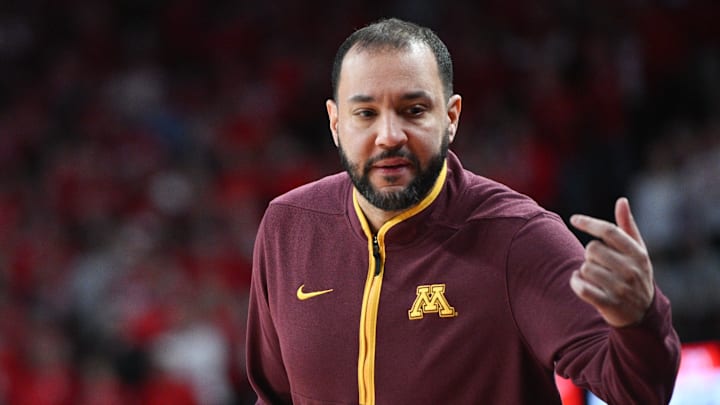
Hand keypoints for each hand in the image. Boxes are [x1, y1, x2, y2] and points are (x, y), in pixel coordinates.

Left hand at [569, 197, 654, 327]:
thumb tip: (622, 200)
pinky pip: (582, 288)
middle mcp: (631, 270)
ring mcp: (621, 288)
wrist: (643, 314)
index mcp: (638, 254)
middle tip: (598, 264)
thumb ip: (627, 226)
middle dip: (590, 254)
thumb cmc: (636, 274)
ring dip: (584, 271)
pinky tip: (578, 282)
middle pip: (592, 249)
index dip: (589, 223)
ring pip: (585, 268)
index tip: (574, 219)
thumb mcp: (637, 251)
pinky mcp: (609, 303)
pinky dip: (575, 283)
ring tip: (594, 278)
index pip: (609, 231)